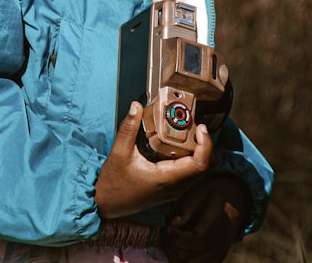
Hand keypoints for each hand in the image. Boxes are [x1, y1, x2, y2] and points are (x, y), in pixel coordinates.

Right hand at [94, 101, 212, 218]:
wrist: (106, 204)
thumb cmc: (113, 182)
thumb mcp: (119, 152)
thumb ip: (129, 128)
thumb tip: (136, 106)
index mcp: (166, 178)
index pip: (199, 164)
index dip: (206, 145)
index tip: (201, 128)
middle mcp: (174, 188)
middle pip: (203, 167)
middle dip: (204, 145)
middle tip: (195, 127)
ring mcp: (174, 192)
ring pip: (198, 173)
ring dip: (198, 153)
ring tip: (189, 135)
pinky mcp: (170, 192)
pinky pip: (190, 176)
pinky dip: (191, 160)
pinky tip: (179, 148)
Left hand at [160, 174, 249, 262]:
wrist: (233, 205)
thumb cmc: (211, 197)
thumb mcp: (199, 193)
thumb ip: (186, 208)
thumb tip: (173, 224)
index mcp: (215, 225)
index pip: (192, 240)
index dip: (175, 236)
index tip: (168, 227)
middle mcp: (218, 244)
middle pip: (185, 255)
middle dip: (171, 244)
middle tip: (168, 231)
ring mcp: (217, 255)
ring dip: (175, 252)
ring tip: (174, 237)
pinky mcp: (215, 260)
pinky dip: (183, 258)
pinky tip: (181, 244)